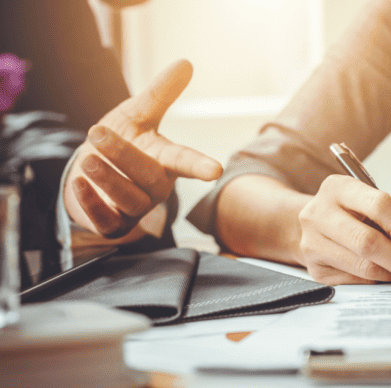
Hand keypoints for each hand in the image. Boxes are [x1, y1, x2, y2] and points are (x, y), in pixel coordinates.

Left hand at [64, 60, 222, 237]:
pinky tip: (79, 184)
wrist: (94, 172)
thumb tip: (185, 62)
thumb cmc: (125, 141)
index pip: (185, 161)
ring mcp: (137, 207)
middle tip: (97, 131)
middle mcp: (156, 186)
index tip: (214, 171)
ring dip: (108, 179)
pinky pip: (107, 220)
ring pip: (130, 199)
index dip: (199, 166)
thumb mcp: (138, 114)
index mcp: (166, 160)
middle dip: (124, 156)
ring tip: (87, 160)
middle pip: (149, 176)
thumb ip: (160, 93)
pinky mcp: (115, 224)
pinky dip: (91, 203)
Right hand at [297, 174, 390, 284]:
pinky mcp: (315, 269)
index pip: (379, 205)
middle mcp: (319, 213)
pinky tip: (386, 276)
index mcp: (340, 188)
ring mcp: (312, 242)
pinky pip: (355, 281)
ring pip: (362, 266)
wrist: (321, 228)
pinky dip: (377, 282)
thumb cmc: (361, 214)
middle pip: (367, 241)